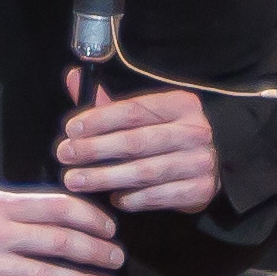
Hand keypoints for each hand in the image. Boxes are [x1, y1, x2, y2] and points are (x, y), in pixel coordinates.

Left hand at [56, 77, 219, 213]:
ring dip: (106, 177)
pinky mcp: (201, 189)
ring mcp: (200, 161)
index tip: (70, 130)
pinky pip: (160, 196)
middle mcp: (195, 131)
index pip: (133, 110)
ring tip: (76, 180)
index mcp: (180, 105)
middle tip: (64, 156)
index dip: (99, 120)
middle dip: (95, 149)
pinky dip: (134, 198)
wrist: (211, 164)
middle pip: (136, 141)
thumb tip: (74, 77)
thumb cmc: (166, 137)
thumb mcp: (143, 116)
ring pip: (145, 171)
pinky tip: (113, 198)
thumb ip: (107, 103)